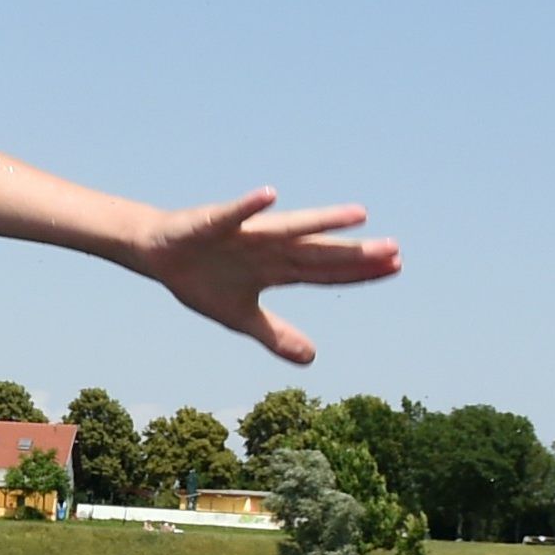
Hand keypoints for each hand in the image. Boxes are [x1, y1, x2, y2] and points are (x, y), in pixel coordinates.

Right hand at [132, 188, 399, 364]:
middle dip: (354, 253)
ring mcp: (245, 233)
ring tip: (358, 215)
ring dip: (322, 222)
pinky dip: (249, 206)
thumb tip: (312, 359)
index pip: (326, 272)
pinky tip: (270, 195)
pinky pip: (234, 214)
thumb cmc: (201, 278)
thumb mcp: (241, 317)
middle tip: (395, 250)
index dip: (359, 272)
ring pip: (289, 229)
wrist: (157, 252)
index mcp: (277, 268)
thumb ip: (277, 336)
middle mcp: (269, 247)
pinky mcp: (214, 222)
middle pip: (318, 252)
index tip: (396, 266)